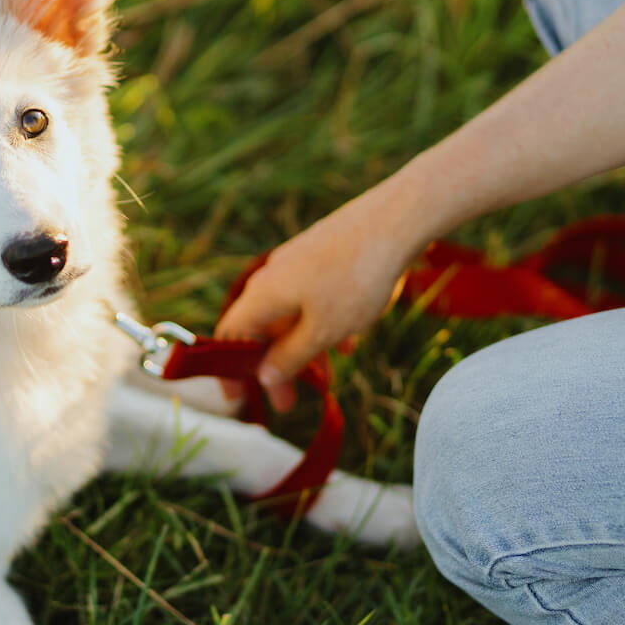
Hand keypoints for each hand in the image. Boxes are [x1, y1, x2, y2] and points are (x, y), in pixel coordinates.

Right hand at [215, 185, 415, 409]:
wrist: (395, 221)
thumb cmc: (355, 280)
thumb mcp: (322, 332)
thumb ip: (291, 357)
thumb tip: (264, 376)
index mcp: (262, 295)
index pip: (230, 336)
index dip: (231, 370)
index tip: (238, 397)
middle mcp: (273, 276)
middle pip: (262, 329)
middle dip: (275, 368)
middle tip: (288, 403)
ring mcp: (298, 263)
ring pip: (290, 315)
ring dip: (303, 350)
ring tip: (325, 379)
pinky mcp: (323, 255)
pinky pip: (312, 298)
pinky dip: (322, 325)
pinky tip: (347, 343)